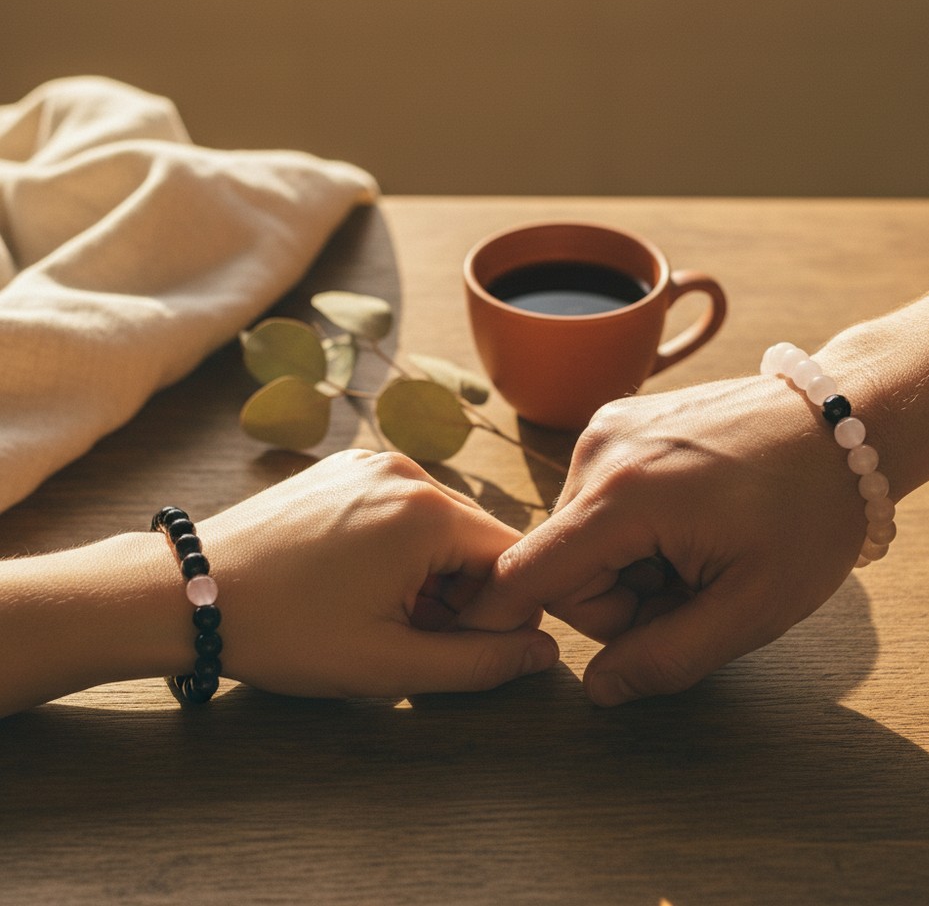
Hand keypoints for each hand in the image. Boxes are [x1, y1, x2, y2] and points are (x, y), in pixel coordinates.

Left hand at [204, 449, 558, 698]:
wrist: (187, 591)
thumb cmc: (283, 630)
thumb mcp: (389, 663)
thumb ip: (480, 663)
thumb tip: (544, 652)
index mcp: (427, 512)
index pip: (513, 558)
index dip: (504, 613)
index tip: (467, 650)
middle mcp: (407, 471)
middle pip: (475, 540)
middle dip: (460, 596)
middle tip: (410, 639)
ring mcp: (371, 463)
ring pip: (438, 526)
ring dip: (428, 575)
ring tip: (375, 613)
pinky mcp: (344, 468)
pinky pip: (399, 509)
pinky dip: (398, 549)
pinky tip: (354, 582)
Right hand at [459, 378, 868, 704]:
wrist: (844, 421)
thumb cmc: (810, 511)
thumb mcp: (753, 606)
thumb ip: (667, 658)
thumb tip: (596, 690)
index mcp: (623, 496)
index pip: (527, 574)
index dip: (511, 620)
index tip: (516, 649)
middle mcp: (598, 451)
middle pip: (560, 565)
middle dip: (616, 600)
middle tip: (692, 591)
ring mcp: (607, 428)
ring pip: (581, 534)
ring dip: (628, 563)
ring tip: (698, 549)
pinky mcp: (620, 422)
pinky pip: (599, 498)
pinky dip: (633, 525)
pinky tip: (690, 517)